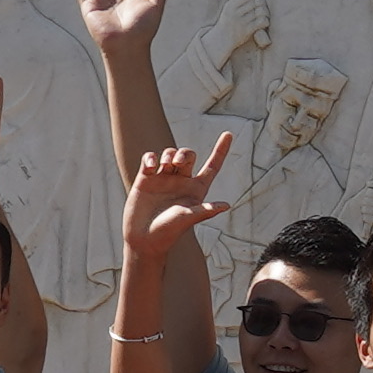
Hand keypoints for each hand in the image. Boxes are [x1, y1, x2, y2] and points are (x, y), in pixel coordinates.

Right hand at [126, 135, 233, 261]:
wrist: (144, 238)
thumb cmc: (169, 231)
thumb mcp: (188, 219)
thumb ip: (205, 210)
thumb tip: (226, 205)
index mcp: (197, 190)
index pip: (212, 166)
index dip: (221, 150)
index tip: (229, 134)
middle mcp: (182, 182)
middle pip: (188, 156)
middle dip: (185, 154)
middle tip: (178, 163)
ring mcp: (164, 179)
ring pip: (170, 154)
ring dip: (168, 155)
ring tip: (164, 166)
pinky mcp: (146, 179)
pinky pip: (150, 159)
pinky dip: (150, 157)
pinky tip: (150, 165)